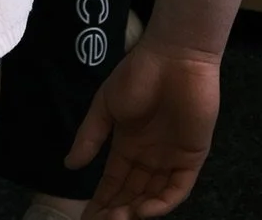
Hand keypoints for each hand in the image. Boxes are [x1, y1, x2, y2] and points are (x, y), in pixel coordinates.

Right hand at [67, 38, 219, 219]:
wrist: (175, 57)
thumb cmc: (138, 74)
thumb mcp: (106, 104)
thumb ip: (91, 136)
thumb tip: (69, 165)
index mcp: (128, 145)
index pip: (113, 182)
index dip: (100, 201)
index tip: (85, 218)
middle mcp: (149, 157)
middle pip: (131, 194)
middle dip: (115, 211)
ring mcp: (170, 159)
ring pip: (152, 196)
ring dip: (136, 210)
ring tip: (118, 219)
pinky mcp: (192, 158)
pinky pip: (177, 189)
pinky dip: (162, 203)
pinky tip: (144, 210)